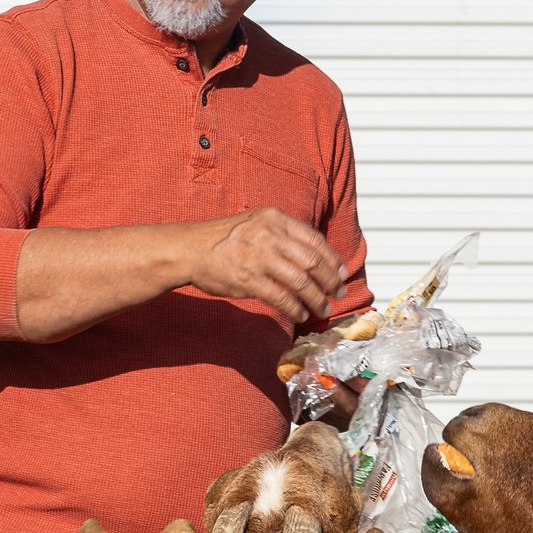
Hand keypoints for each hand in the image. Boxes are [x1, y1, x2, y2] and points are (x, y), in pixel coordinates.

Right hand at [188, 209, 343, 324]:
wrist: (190, 249)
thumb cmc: (225, 239)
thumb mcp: (257, 223)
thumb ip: (284, 234)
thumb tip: (316, 257)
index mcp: (275, 219)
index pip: (315, 240)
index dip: (333, 259)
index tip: (342, 273)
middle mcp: (270, 235)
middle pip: (313, 262)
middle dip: (331, 281)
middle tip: (340, 293)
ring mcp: (259, 258)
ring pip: (301, 282)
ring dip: (317, 299)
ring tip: (324, 309)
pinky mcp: (248, 280)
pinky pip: (281, 298)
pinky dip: (295, 309)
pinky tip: (301, 314)